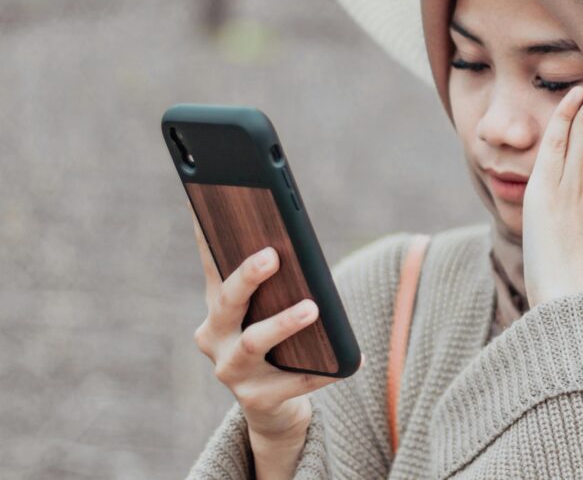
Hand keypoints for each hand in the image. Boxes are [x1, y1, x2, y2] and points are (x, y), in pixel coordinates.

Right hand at [188, 199, 355, 443]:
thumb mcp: (269, 307)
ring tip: (312, 307)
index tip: (207, 205)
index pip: (212, 263)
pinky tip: (350, 360)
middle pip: (227, 301)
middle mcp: (214, 337)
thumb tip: (292, 237)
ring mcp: (232, 371)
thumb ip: (275, 278)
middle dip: (248, 276)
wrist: (273, 405)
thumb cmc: (277, 341)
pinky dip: (322, 370)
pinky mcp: (256, 400)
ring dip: (283, 322)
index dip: (206, 235)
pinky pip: (294, 381)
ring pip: (255, 342)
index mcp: (217, 306)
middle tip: (273, 254)